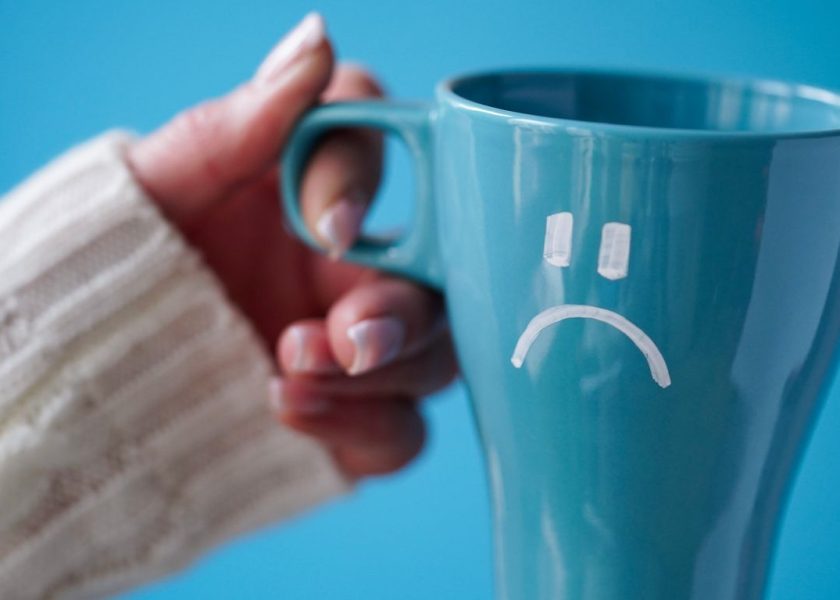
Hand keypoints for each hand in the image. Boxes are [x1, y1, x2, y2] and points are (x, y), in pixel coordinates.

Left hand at [127, 13, 456, 479]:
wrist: (97, 356)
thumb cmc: (131, 256)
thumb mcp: (168, 184)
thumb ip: (240, 121)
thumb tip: (315, 36)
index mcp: (321, 191)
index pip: (382, 149)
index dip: (368, 181)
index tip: (324, 227)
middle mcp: (359, 266)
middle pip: (439, 281)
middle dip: (398, 313)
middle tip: (341, 337)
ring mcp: (362, 348)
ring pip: (436, 362)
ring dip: (380, 374)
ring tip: (289, 372)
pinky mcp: (355, 419)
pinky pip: (400, 434)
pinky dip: (361, 429)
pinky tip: (289, 412)